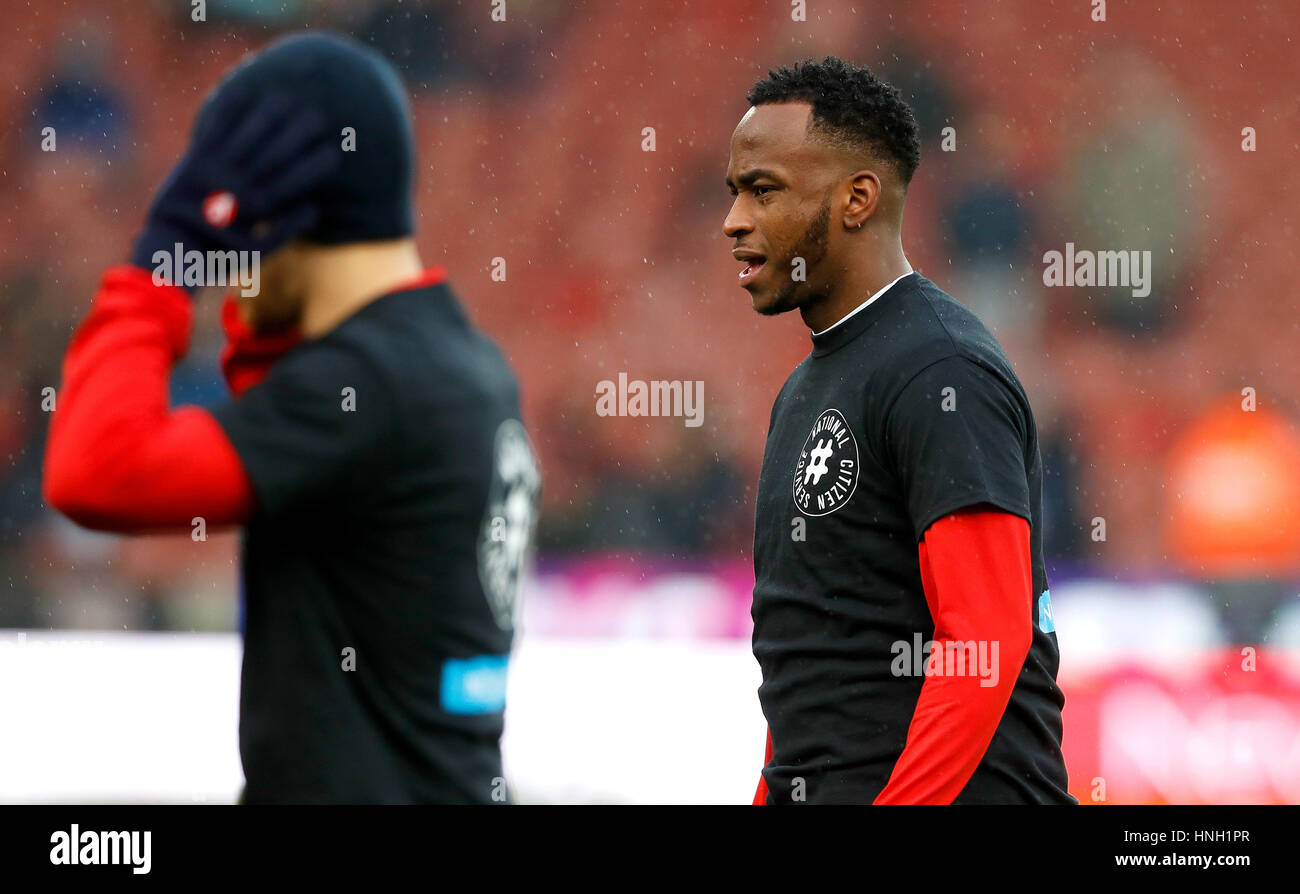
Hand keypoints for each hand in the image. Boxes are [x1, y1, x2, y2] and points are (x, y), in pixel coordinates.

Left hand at [130, 88, 339, 291]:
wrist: (171, 248)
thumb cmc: (220, 255)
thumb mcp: (258, 254)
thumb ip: (287, 231)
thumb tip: (315, 209)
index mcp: (258, 208)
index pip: (296, 180)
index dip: (316, 165)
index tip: (334, 153)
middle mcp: (240, 184)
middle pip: (277, 151)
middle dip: (299, 132)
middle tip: (318, 117)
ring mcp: (216, 169)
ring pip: (249, 134)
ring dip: (270, 114)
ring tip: (288, 98)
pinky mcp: (195, 158)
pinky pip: (214, 128)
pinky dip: (228, 108)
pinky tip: (241, 89)